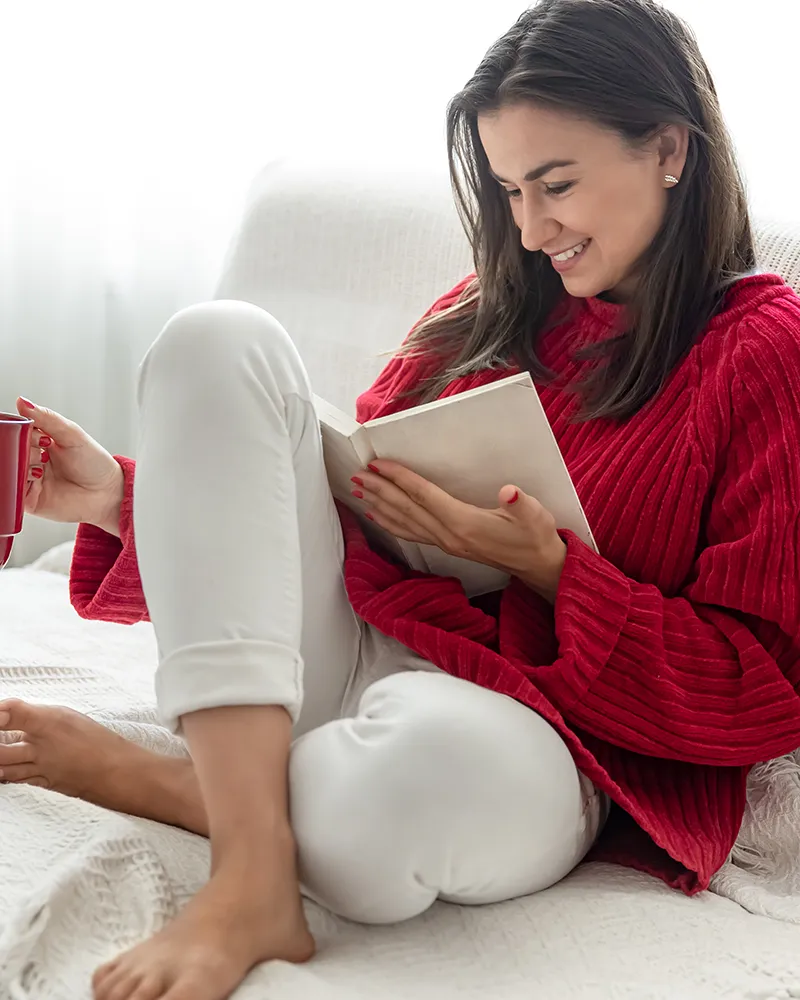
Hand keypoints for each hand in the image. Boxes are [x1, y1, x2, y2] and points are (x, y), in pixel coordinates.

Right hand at [15, 398, 123, 534]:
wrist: (107, 493)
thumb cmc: (94, 463)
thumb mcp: (72, 434)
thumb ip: (47, 418)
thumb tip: (22, 402)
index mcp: (39, 442)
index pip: (16, 433)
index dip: (21, 432)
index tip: (39, 435)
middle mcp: (31, 460)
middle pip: (11, 451)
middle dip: (24, 449)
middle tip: (42, 451)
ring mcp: (29, 480)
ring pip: (10, 469)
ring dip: (23, 464)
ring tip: (42, 467)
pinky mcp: (29, 500)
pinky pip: (13, 491)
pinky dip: (20, 482)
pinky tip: (37, 478)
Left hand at [351, 460, 566, 601]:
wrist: (536, 565)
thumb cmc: (535, 535)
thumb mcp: (535, 516)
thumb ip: (521, 504)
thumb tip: (510, 492)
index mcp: (463, 522)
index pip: (423, 496)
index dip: (399, 478)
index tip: (378, 464)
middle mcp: (448, 535)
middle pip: (406, 509)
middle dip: (379, 490)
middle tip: (356, 474)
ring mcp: (445, 543)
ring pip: (404, 522)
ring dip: (379, 505)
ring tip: (358, 491)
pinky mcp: (446, 546)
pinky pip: (410, 534)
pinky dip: (390, 523)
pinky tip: (377, 515)